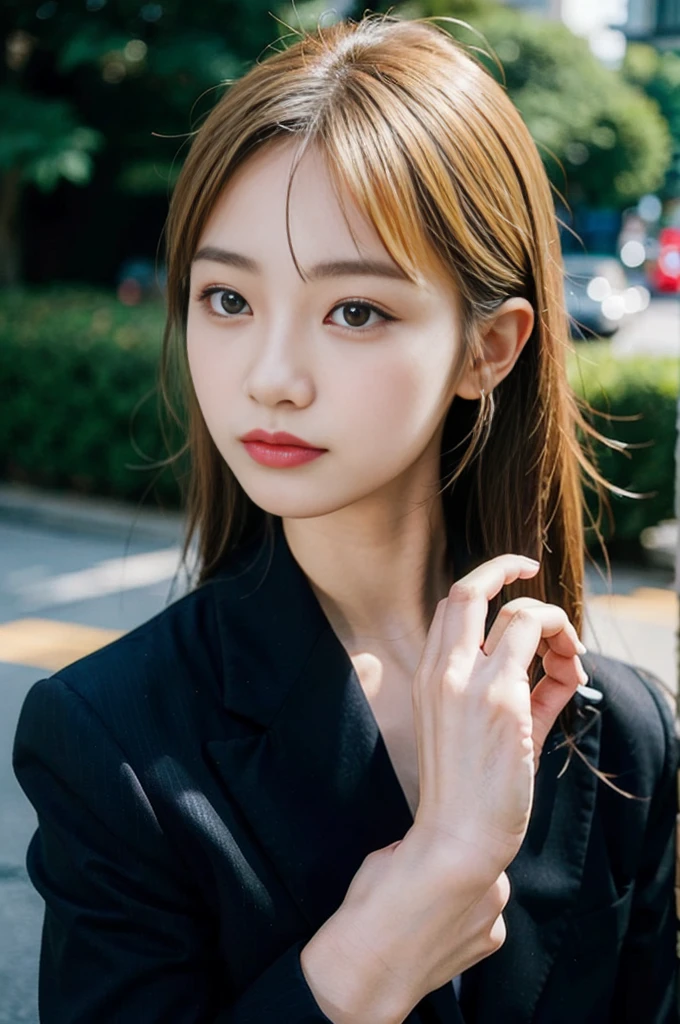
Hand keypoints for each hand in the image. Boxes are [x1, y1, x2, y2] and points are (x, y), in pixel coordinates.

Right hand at [301, 555, 587, 1020]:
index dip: (485, 585)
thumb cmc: (470, 797)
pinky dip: (564, 643)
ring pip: (515, 610)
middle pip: (467, 590)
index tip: (515, 582)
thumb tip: (563, 672)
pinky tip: (575, 673)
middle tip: (534, 568)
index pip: (451, 609)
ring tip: (570, 654)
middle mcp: (442, 671)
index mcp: (430, 678)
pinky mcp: (501, 699)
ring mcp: (469, 682)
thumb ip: (525, 696)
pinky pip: (538, 639)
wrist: (454, 845)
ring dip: (552, 619)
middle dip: (506, 567)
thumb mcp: (492, 735)